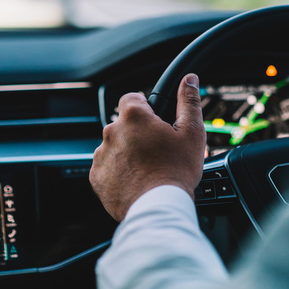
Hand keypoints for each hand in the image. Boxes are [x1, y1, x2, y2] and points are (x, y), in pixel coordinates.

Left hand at [90, 74, 205, 221]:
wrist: (157, 208)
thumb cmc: (176, 171)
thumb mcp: (192, 132)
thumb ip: (189, 101)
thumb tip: (189, 80)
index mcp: (133, 117)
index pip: (132, 98)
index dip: (146, 108)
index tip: (156, 122)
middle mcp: (111, 132)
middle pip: (124, 124)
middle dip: (138, 133)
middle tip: (158, 150)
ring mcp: (101, 155)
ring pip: (115, 145)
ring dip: (127, 152)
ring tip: (147, 169)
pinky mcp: (96, 176)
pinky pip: (107, 166)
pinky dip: (118, 171)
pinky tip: (136, 180)